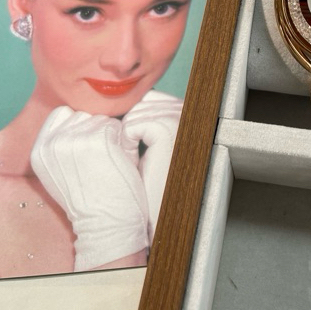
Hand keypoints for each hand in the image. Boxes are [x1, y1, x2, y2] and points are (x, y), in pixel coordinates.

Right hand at [31, 107, 149, 271]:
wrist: (104, 224)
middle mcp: (52, 142)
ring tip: (107, 161)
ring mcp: (75, 139)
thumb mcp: (58, 172)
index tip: (86, 148)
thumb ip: (58, 143)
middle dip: (95, 129)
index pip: (62, 113)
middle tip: (98, 159)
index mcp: (39, 150)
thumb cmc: (88, 198)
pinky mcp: (98, 140)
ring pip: (101, 118)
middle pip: (83, 113)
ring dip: (110, 134)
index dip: (79, 125)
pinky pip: (116, 125)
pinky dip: (122, 140)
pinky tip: (117, 161)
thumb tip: (74, 115)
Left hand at [120, 93, 182, 245]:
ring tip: (138, 162)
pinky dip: (126, 146)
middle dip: (129, 129)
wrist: (162, 214)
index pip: (146, 98)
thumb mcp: (149, 142)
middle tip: (139, 158)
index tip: (140, 148)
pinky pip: (130, 127)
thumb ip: (145, 115)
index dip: (134, 122)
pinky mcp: (167, 128)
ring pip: (132, 114)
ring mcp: (179, 117)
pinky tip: (137, 163)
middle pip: (138, 103)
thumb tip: (123, 95)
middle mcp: (187, 110)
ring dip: (126, 139)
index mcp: (187, 110)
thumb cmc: (151, 181)